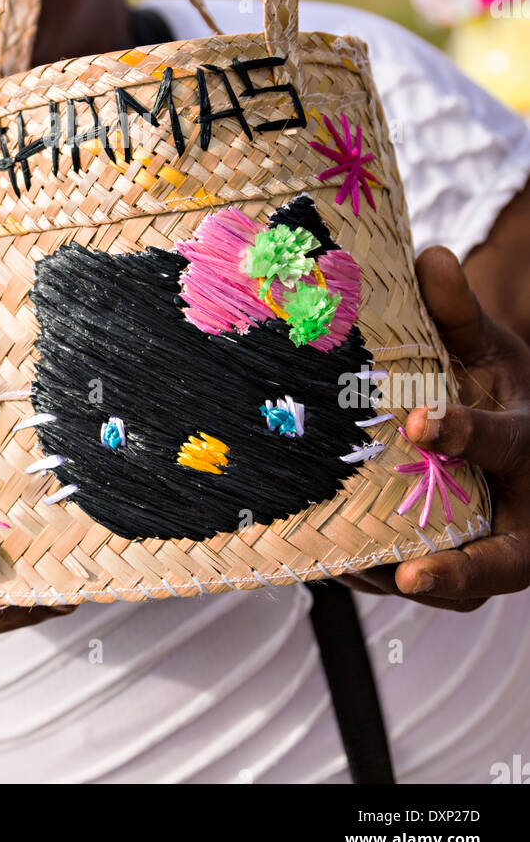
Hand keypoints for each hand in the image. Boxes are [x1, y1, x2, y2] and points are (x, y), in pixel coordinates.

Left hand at [345, 246, 529, 610]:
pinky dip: (382, 578)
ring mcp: (498, 549)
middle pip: (505, 560)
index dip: (465, 433)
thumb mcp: (487, 348)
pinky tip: (331, 565)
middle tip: (410, 576)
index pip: (503, 442)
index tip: (421, 423)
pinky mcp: (466, 570)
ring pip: (462, 585)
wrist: (517, 433)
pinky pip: (427, 583)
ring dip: (404, 582)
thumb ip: (459, 312)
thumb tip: (431, 256)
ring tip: (343, 570)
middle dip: (460, 571)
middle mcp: (525, 511)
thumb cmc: (496, 386)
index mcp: (528, 441)